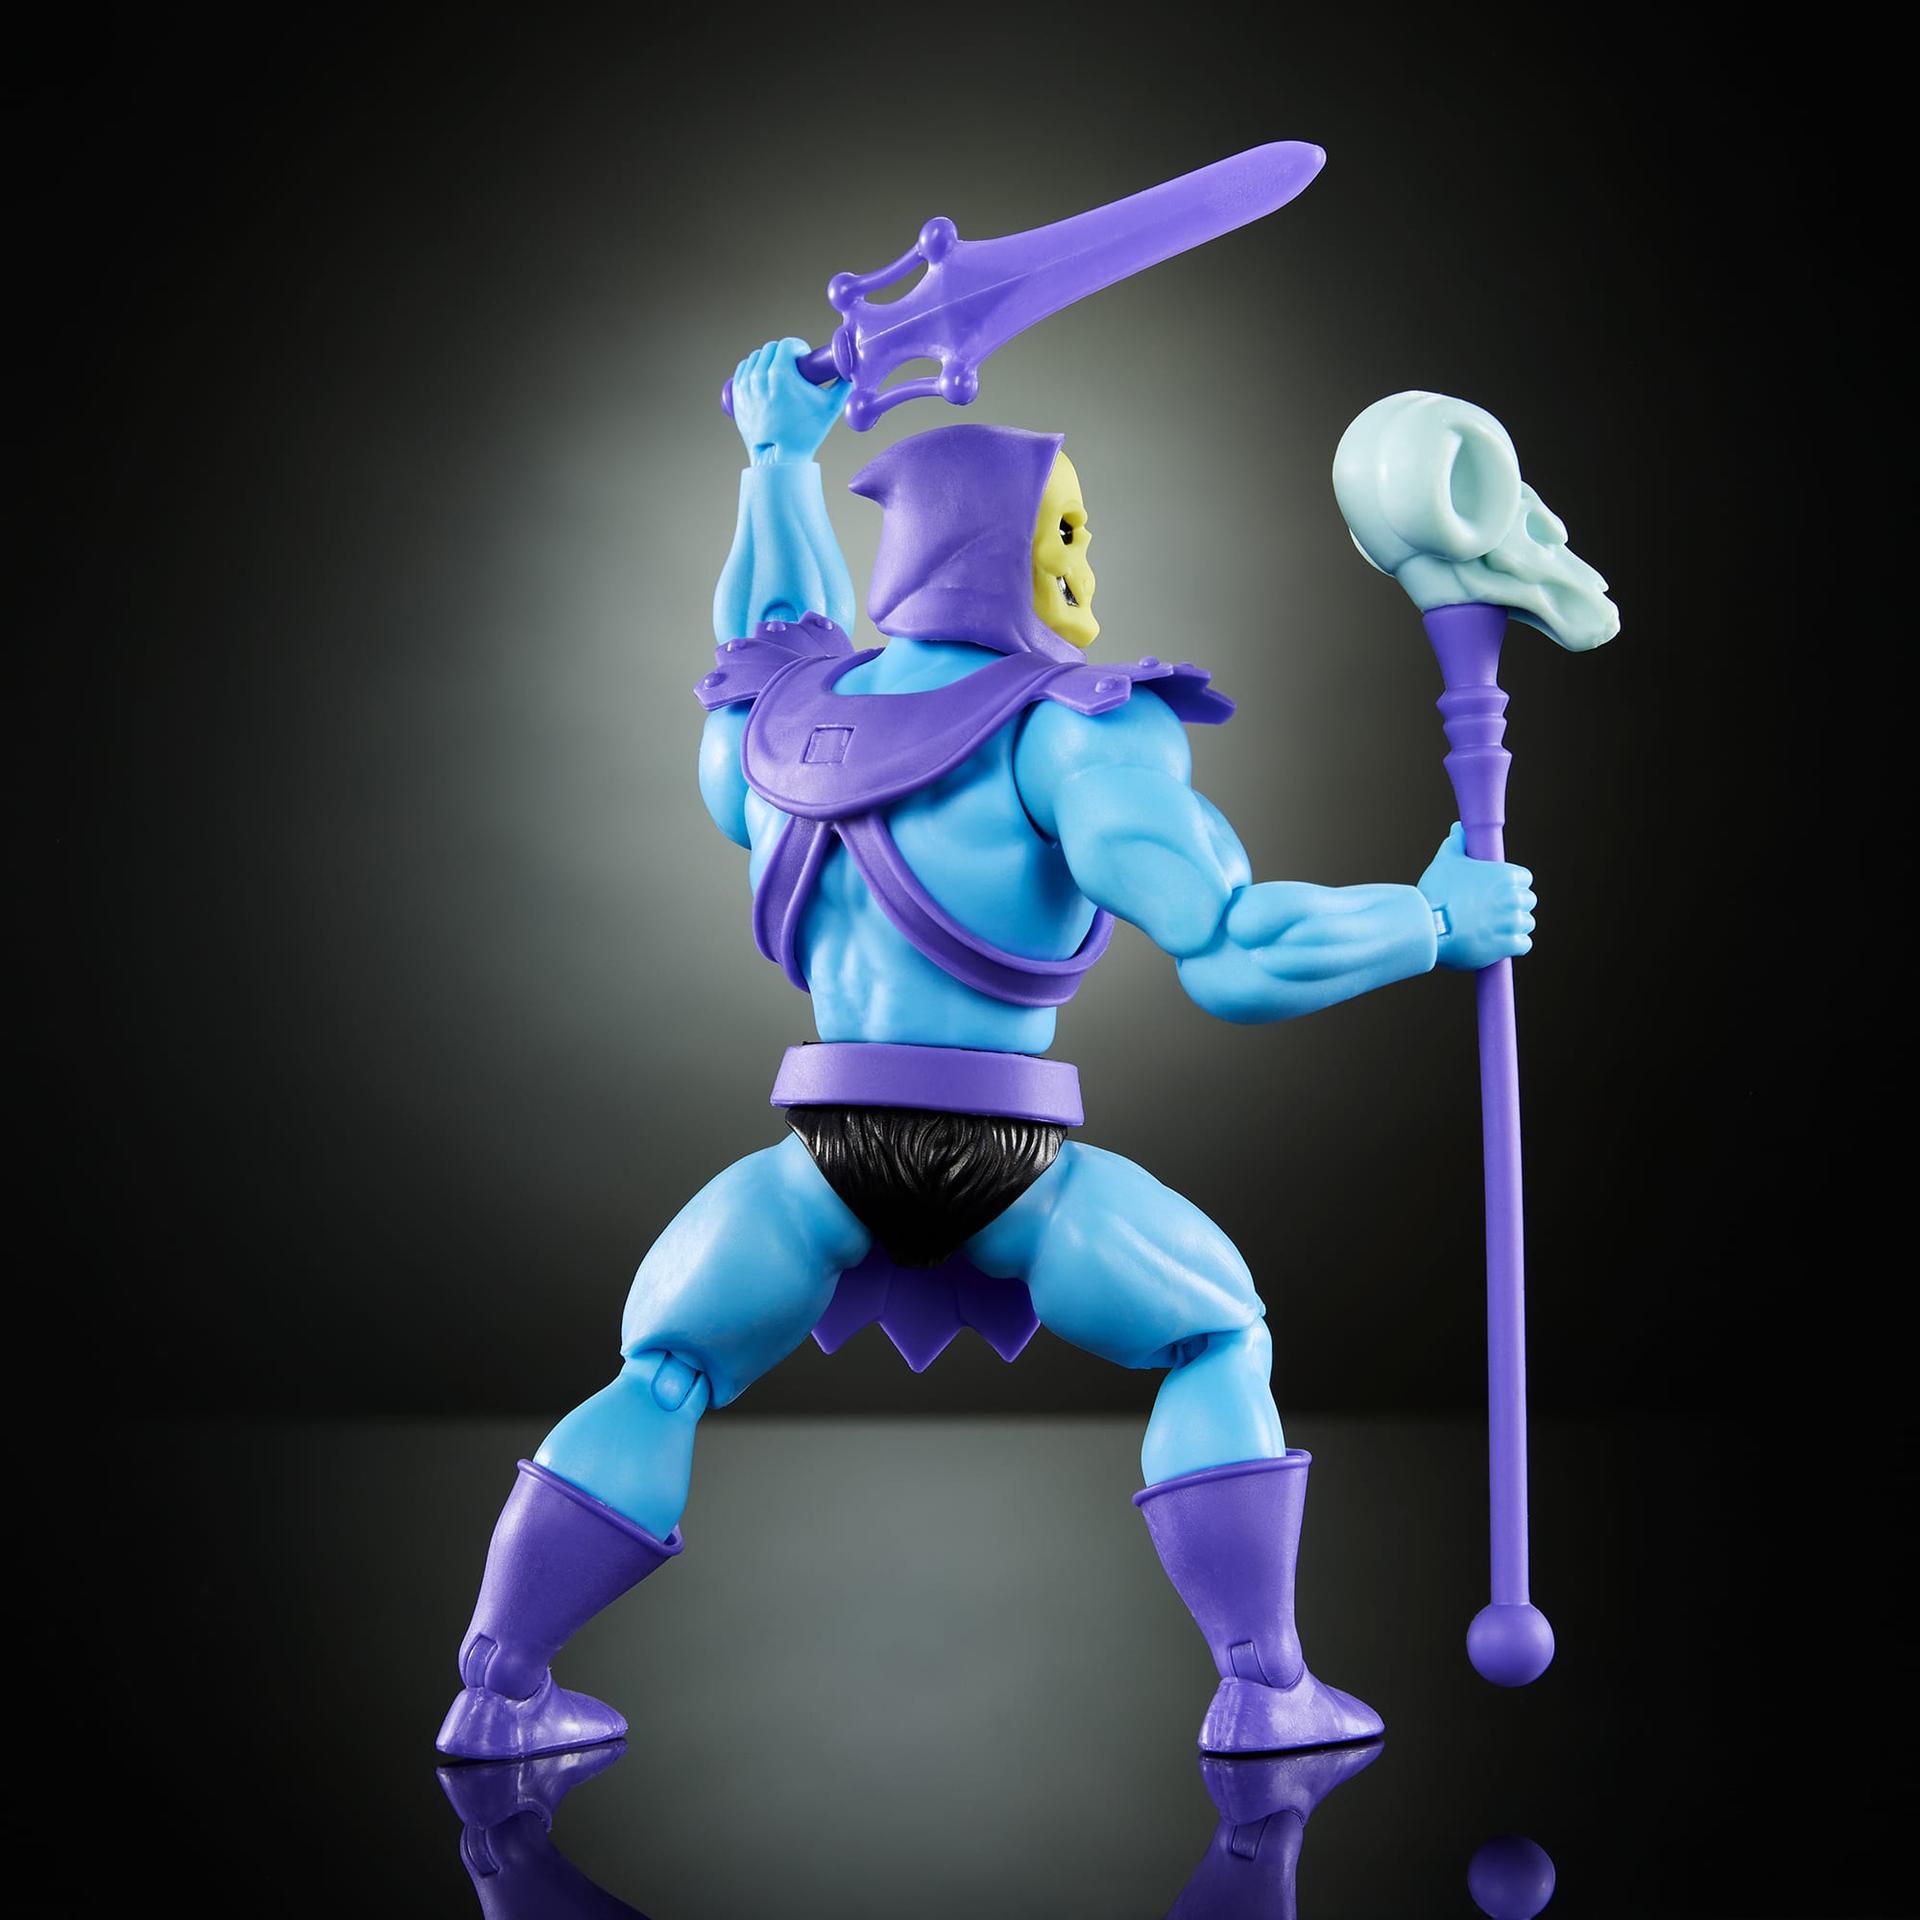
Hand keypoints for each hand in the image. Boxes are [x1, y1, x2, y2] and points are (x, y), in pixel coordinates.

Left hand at [729, 338, 847, 465]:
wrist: (779, 459)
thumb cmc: (805, 434)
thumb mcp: (830, 408)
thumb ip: (843, 385)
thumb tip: (850, 372)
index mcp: (780, 374)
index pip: (787, 343)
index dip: (798, 347)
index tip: (804, 357)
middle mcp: (759, 376)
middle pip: (771, 348)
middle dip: (784, 353)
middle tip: (794, 366)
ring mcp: (745, 385)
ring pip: (756, 357)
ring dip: (769, 359)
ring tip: (779, 373)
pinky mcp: (737, 395)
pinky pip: (743, 369)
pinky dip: (753, 368)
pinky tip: (763, 376)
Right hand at [1418, 823, 1536, 970]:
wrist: (1428, 927)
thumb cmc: (1437, 892)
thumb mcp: (1445, 862)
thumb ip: (1456, 843)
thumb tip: (1458, 828)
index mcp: (1506, 875)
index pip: (1524, 878)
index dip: (1512, 885)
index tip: (1498, 892)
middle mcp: (1514, 897)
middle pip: (1528, 901)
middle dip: (1514, 906)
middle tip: (1494, 911)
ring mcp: (1513, 922)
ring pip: (1527, 923)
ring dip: (1514, 927)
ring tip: (1493, 929)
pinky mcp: (1509, 945)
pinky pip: (1524, 944)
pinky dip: (1514, 945)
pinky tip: (1499, 944)